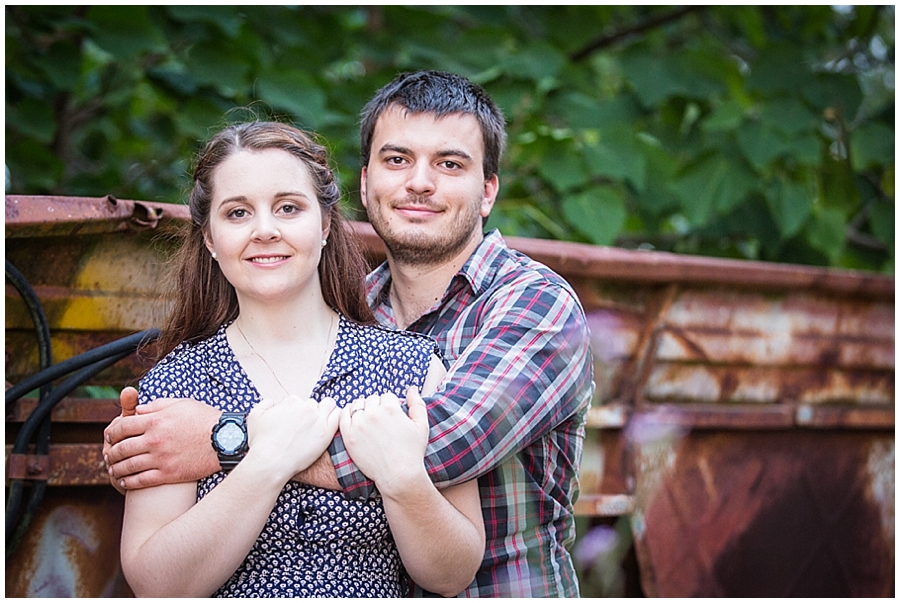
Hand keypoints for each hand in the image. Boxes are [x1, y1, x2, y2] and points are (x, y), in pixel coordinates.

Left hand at [104, 396, 221, 490]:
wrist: (225, 440)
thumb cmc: (205, 419)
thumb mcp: (182, 404)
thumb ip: (157, 405)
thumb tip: (138, 410)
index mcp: (156, 420)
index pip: (122, 427)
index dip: (112, 432)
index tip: (109, 437)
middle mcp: (155, 440)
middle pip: (121, 448)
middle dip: (111, 452)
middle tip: (108, 455)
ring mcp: (161, 458)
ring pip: (128, 466)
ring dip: (116, 469)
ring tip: (113, 470)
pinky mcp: (168, 474)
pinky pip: (141, 480)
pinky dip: (129, 482)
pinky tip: (125, 482)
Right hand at [246, 396, 339, 479]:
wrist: (271, 463)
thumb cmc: (262, 443)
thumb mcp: (255, 417)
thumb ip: (266, 404)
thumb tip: (274, 402)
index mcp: (291, 401)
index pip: (298, 401)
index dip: (295, 412)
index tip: (294, 424)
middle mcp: (306, 407)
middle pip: (313, 404)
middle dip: (310, 413)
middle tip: (305, 428)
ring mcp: (318, 418)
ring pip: (328, 406)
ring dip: (325, 412)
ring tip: (319, 425)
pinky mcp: (327, 432)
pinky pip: (338, 416)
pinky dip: (336, 417)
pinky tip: (330, 426)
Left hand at [339, 387, 428, 491]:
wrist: (398, 475)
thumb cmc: (412, 452)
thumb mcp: (421, 426)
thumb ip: (417, 404)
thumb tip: (412, 388)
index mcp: (390, 408)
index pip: (386, 396)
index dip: (390, 405)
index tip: (391, 415)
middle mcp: (373, 413)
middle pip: (371, 399)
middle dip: (376, 407)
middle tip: (380, 421)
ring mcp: (359, 424)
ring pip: (356, 405)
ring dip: (361, 409)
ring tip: (367, 421)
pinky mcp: (348, 436)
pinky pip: (342, 416)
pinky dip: (347, 415)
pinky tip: (354, 421)